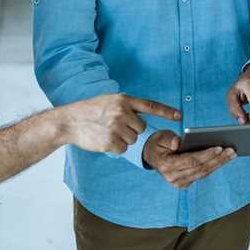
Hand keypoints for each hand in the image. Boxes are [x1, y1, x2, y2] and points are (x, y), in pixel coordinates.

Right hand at [60, 94, 180, 154]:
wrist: (70, 121)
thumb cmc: (90, 111)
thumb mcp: (109, 101)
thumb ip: (126, 108)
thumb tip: (142, 120)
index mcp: (123, 100)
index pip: (150, 105)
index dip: (166, 112)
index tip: (180, 116)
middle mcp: (122, 112)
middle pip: (141, 128)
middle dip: (132, 130)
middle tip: (115, 126)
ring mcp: (116, 127)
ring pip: (132, 140)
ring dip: (122, 139)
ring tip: (107, 132)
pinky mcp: (110, 141)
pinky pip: (123, 149)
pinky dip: (115, 148)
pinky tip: (104, 140)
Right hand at [142, 131, 234, 188]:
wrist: (151, 155)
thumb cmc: (158, 143)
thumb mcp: (160, 137)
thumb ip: (168, 139)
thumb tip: (177, 142)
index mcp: (166, 165)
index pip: (191, 160)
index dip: (206, 154)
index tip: (220, 147)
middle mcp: (173, 177)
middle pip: (200, 168)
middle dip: (218, 159)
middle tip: (232, 150)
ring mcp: (179, 182)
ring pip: (203, 173)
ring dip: (219, 164)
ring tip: (232, 154)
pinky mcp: (184, 183)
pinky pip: (201, 175)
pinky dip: (213, 166)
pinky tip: (223, 159)